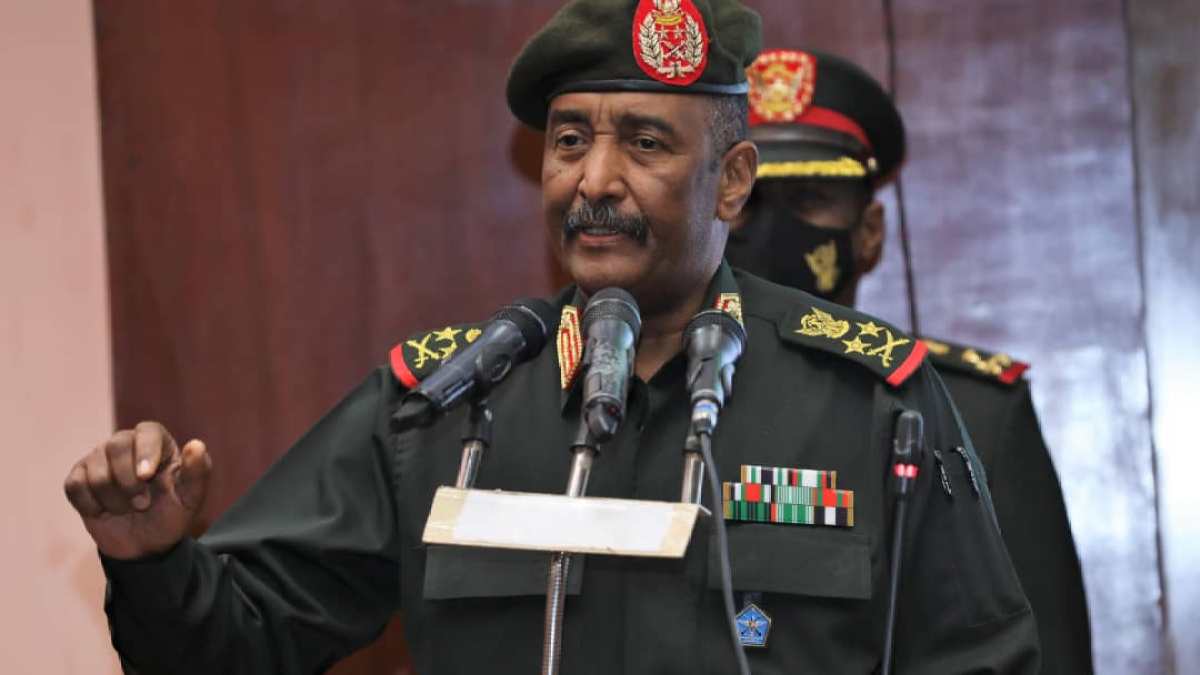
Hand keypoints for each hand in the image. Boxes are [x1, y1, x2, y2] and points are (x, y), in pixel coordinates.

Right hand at [63, 421, 211, 559]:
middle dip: (129, 482)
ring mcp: (99, 459)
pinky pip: (75, 486)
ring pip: (96, 471)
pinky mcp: (78, 478)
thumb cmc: (171, 515)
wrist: (145, 545)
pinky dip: (91, 505)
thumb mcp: (191, 499)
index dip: (145, 451)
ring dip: (113, 499)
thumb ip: (198, 472)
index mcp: (158, 443)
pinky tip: (104, 511)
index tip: (146, 476)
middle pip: (116, 446)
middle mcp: (126, 444)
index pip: (148, 431)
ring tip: (127, 508)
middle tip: (142, 504)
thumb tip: (196, 444)